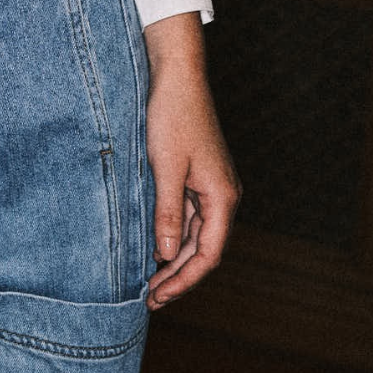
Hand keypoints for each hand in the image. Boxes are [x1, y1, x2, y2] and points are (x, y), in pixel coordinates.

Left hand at [143, 12, 240, 307]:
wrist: (176, 74)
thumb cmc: (172, 115)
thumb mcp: (165, 166)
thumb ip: (167, 213)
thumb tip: (167, 256)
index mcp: (222, 197)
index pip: (208, 255)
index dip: (184, 281)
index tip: (160, 298)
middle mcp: (223, 195)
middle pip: (203, 248)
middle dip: (178, 275)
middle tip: (150, 299)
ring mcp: (211, 185)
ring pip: (195, 233)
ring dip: (174, 257)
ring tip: (149, 281)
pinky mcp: (198, 175)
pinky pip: (188, 214)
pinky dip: (172, 233)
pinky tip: (154, 246)